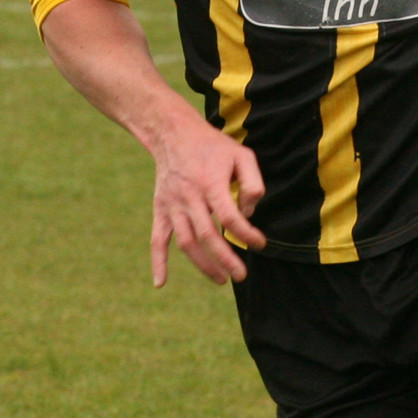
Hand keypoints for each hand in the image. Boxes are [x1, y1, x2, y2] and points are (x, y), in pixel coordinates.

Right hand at [149, 119, 265, 286]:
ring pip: (186, 242)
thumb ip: (252, 184)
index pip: (230, 217)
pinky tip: (160, 283)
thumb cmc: (213, 147)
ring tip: (221, 280)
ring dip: (203, 265)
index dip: (247, 234)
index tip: (260, 243)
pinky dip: (158, 261)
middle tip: (241, 275)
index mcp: (210, 183)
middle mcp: (189, 196)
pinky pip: (157, 239)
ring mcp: (172, 205)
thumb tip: (248, 213)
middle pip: (207, 235)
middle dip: (226, 259)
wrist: (174, 134)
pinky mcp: (160, 209)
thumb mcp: (242, 155)